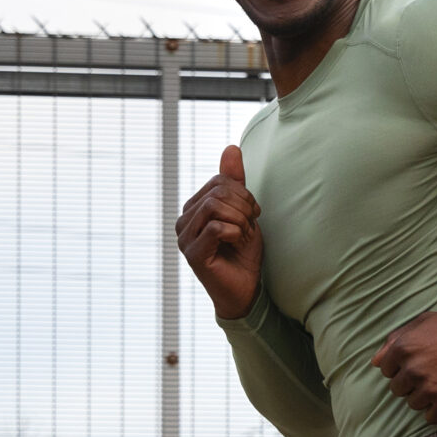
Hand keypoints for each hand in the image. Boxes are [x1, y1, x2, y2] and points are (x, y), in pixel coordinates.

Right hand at [175, 145, 262, 319]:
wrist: (246, 289)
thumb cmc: (242, 252)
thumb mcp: (243, 211)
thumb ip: (234, 181)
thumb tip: (231, 146)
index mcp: (193, 208)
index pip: (218, 181)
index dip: (243, 193)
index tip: (253, 213)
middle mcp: (183, 221)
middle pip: (217, 192)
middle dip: (243, 206)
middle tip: (250, 226)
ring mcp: (185, 238)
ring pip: (215, 207)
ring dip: (240, 220)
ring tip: (243, 236)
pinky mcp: (193, 254)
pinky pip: (217, 227)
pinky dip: (235, 233)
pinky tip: (236, 244)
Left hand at [372, 310, 436, 423]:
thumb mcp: (425, 322)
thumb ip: (396, 339)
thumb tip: (376, 361)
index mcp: (404, 348)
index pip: (386, 370)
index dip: (400, 367)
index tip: (417, 364)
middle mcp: (413, 370)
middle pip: (398, 389)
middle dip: (411, 383)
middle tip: (433, 373)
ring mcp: (430, 389)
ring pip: (413, 404)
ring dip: (425, 396)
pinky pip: (430, 417)